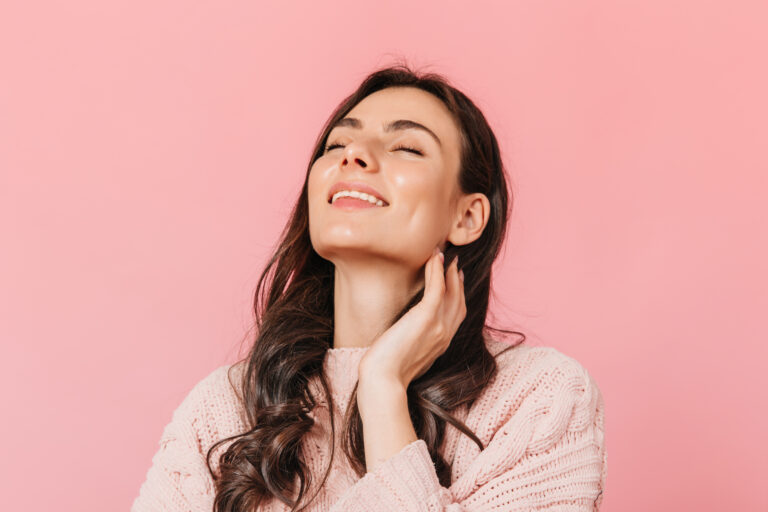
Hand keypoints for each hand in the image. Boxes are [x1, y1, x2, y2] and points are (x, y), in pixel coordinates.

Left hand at [358, 246, 466, 389]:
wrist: (383, 380)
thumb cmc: (387, 371)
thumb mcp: (407, 356)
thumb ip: (414, 344)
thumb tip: (405, 336)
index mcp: (441, 344)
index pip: (456, 315)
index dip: (457, 295)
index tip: (454, 280)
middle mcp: (445, 334)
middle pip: (459, 301)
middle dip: (457, 281)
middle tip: (453, 263)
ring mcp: (439, 326)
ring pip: (451, 292)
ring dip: (447, 271)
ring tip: (442, 255)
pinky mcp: (426, 318)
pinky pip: (437, 288)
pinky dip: (437, 271)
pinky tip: (434, 258)